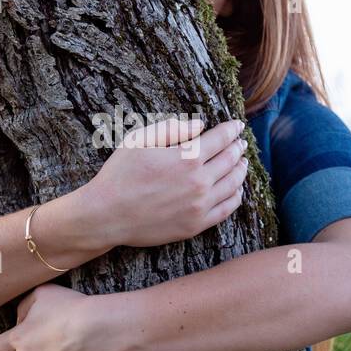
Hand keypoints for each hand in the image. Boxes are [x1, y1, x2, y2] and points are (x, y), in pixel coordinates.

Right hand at [79, 116, 248, 248]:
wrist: (107, 214)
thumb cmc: (120, 174)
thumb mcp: (140, 140)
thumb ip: (172, 129)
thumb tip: (201, 124)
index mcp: (187, 158)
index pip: (221, 139)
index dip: (231, 130)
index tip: (237, 125)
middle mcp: (199, 182)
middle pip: (230, 160)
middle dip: (238, 148)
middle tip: (241, 143)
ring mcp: (200, 206)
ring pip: (233, 184)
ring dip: (241, 170)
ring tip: (242, 163)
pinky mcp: (196, 225)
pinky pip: (226, 209)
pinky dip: (236, 197)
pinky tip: (236, 190)